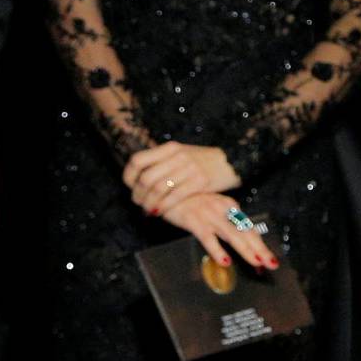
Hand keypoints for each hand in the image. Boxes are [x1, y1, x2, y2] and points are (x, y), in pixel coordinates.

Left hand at [123, 140, 240, 215]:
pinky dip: (164, 207)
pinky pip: (174, 197)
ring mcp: (189, 168)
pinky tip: (160, 212)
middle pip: (147, 178)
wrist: (231, 162)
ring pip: (159, 189)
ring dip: (149, 203)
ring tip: (148, 209)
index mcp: (169, 148)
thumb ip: (162, 162)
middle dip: (138, 194)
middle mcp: (178, 156)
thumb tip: (138, 177)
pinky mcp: (200, 181)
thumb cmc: (202, 161)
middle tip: (138, 202)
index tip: (130, 186)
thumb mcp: (181, 154)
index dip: (129, 176)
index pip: (138, 160)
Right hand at [160, 191, 278, 270]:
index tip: (268, 259)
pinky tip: (225, 261)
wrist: (165, 183)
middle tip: (272, 264)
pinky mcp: (193, 219)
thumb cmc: (188, 198)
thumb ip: (222, 220)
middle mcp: (222, 209)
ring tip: (256, 262)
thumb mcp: (209, 206)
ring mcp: (208, 214)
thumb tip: (236, 239)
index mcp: (228, 206)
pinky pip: (207, 237)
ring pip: (231, 235)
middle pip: (245, 232)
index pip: (248, 227)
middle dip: (260, 249)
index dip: (259, 244)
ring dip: (245, 250)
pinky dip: (217, 249)